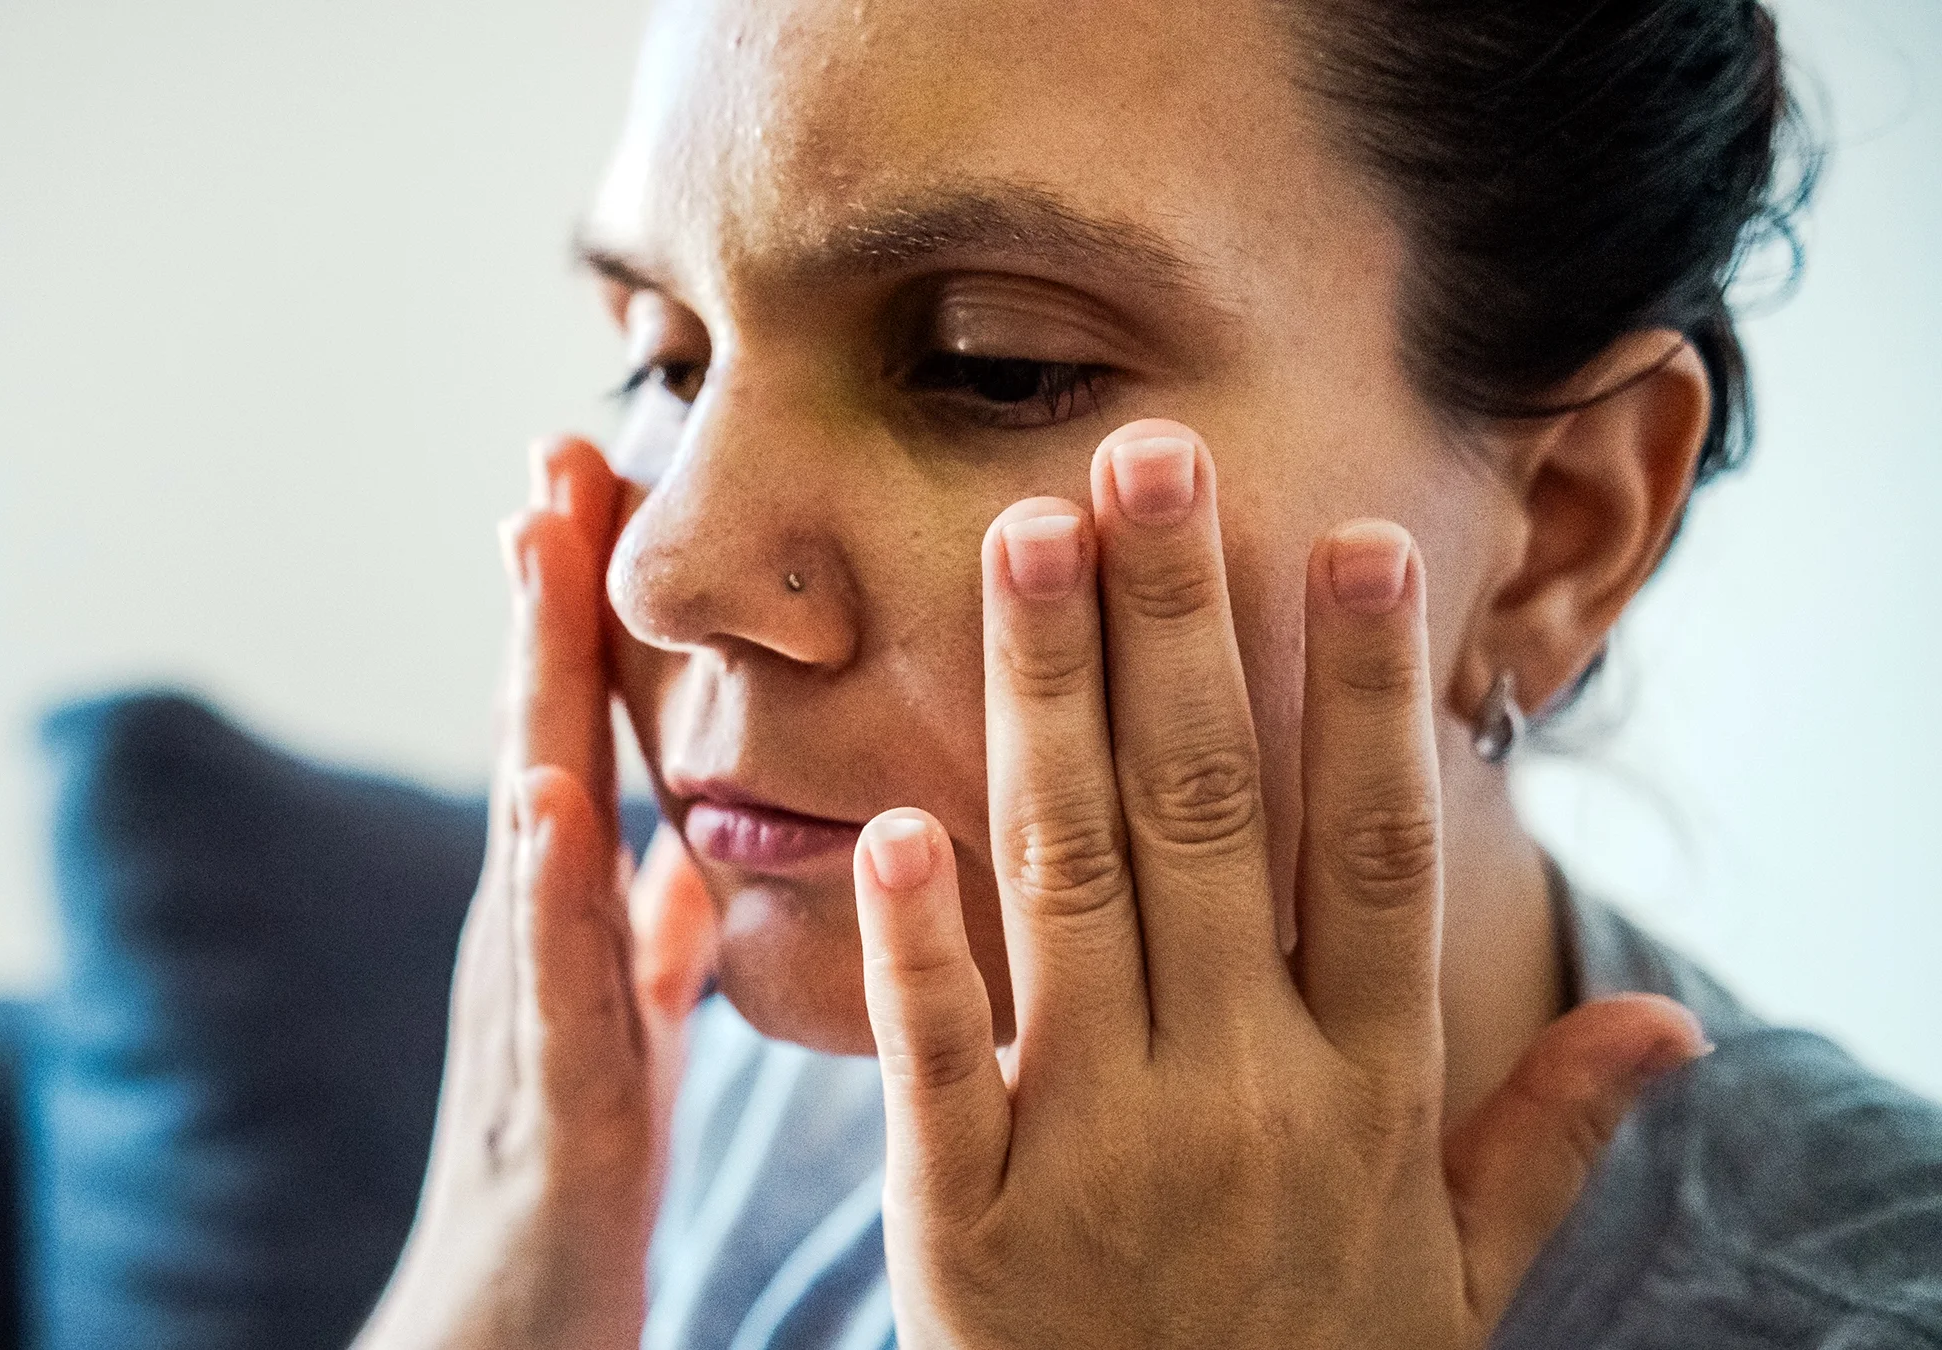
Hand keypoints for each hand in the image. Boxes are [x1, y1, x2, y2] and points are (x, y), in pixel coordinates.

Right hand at [355, 437, 716, 1349]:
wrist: (501, 1347)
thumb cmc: (564, 1185)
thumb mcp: (619, 1034)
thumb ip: (641, 937)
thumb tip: (678, 843)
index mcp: (567, 923)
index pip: (568, 733)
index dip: (576, 609)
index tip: (593, 468)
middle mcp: (530, 943)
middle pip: (534, 736)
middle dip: (543, 595)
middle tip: (557, 441)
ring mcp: (528, 1013)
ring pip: (528, 822)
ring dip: (527, 682)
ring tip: (533, 547)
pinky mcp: (555, 1105)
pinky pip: (554, 983)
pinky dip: (547, 884)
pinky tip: (549, 793)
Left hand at [849, 421, 1706, 1347]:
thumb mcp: (1454, 1281)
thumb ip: (1545, 1141)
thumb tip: (1667, 1024)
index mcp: (1362, 1097)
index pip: (1378, 855)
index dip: (1366, 692)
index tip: (1351, 539)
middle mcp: (1241, 1099)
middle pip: (1214, 821)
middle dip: (1179, 628)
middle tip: (1144, 457)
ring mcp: (1100, 1155)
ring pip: (1075, 888)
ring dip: (1049, 705)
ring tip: (1021, 542)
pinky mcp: (968, 1225)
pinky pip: (942, 1060)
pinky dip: (921, 945)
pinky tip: (893, 820)